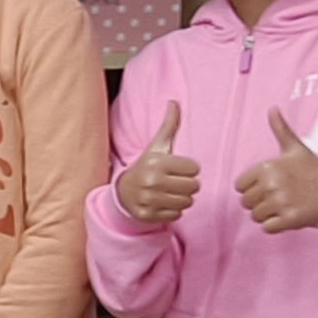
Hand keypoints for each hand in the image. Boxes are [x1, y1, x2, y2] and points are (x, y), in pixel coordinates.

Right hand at [115, 101, 201, 227]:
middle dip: (188, 184)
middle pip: (193, 187)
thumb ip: (169, 125)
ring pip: (187, 202)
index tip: (178, 168)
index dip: (189, 168)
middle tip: (175, 181)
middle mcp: (151, 181)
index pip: (194, 169)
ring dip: (182, 198)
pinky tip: (163, 203)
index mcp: (156, 162)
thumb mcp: (157, 146)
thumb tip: (174, 102)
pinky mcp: (148, 215)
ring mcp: (148, 200)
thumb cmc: (147, 166)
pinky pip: (176, 215)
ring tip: (170, 192)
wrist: (122, 192)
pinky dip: (173, 211)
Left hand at [237, 111, 317, 233]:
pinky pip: (267, 228)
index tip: (268, 184)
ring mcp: (281, 203)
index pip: (240, 186)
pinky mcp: (289, 220)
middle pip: (245, 202)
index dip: (252, 186)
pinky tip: (287, 216)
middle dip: (258, 202)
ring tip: (283, 205)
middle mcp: (272, 184)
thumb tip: (272, 108)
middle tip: (278, 196)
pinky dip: (275, 225)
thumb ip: (280, 130)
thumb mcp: (296, 148)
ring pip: (255, 216)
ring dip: (267, 214)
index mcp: (268, 167)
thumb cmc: (313, 170)